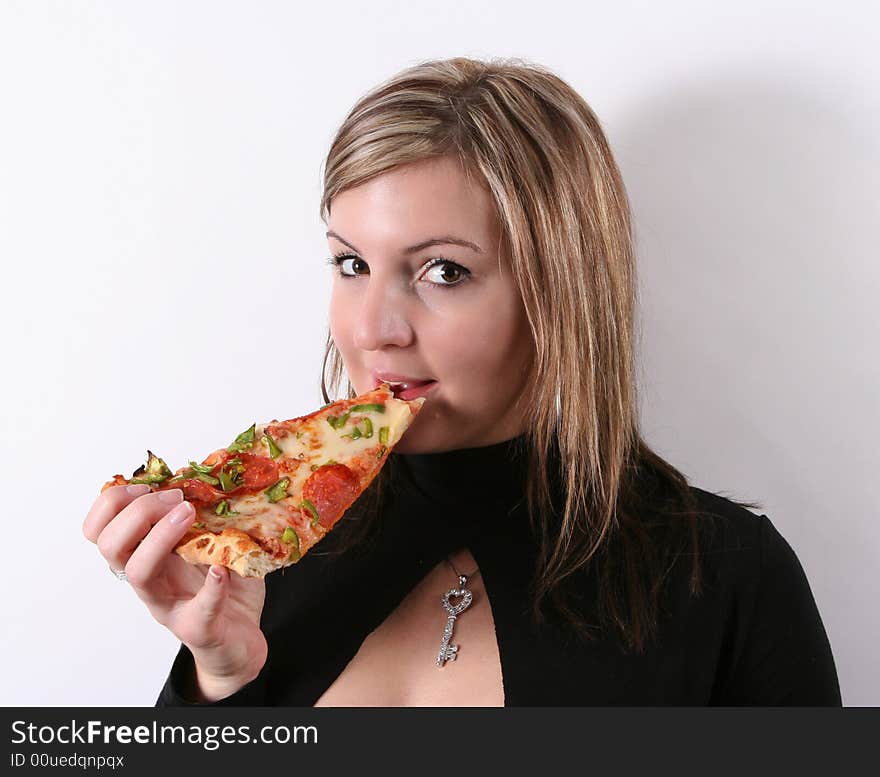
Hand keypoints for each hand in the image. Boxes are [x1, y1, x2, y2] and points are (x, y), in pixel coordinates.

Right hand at [83, 484, 267, 700]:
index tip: (147, 485)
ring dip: (159, 538)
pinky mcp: (198, 628)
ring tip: (189, 515)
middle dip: (137, 512)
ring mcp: (169, 606)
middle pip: (111, 546)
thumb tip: (209, 473)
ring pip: (138, 573)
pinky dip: (211, 588)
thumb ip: (204, 514)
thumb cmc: (224, 586)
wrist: (241, 638)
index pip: (100, 530)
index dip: (112, 502)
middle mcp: (149, 581)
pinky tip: (222, 570)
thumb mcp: (211, 542)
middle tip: (177, 499)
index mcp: (146, 556)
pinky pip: (198, 611)